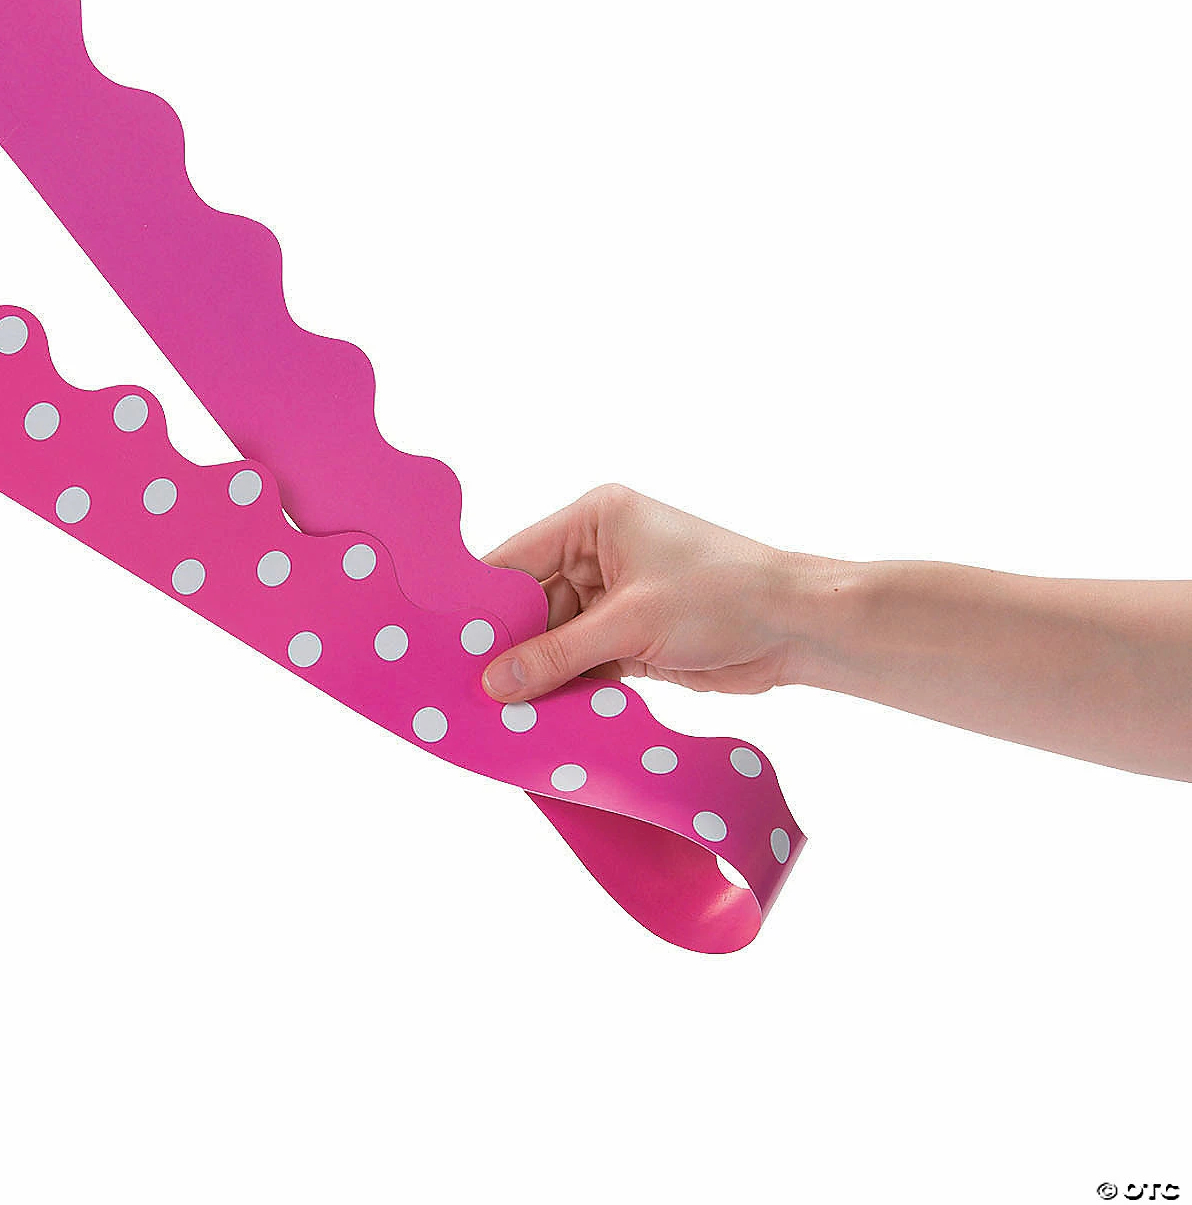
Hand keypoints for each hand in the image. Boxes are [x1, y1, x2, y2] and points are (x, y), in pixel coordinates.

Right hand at [481, 484, 824, 701]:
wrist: (799, 629)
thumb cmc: (724, 596)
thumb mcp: (631, 623)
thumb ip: (557, 655)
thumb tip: (494, 682)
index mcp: (594, 520)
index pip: (516, 558)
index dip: (479, 600)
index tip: (440, 641)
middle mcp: (598, 552)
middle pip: (531, 604)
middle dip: (505, 647)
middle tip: (463, 690)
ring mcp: (615, 596)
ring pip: (554, 640)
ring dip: (535, 675)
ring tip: (496, 714)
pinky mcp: (632, 636)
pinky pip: (582, 663)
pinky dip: (566, 689)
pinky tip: (539, 718)